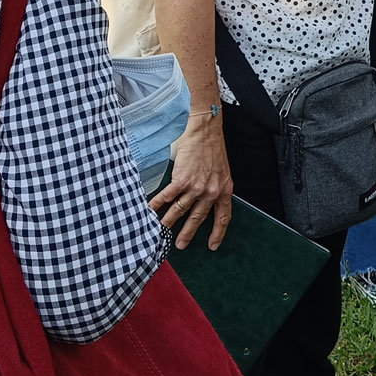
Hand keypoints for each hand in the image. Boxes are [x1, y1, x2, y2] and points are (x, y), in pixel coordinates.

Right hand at [149, 110, 232, 249]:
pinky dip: (158, 205)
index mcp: (224, 189)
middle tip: (180, 245)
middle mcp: (211, 192)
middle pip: (198, 218)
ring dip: (170, 222)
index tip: (212, 245)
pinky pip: (168, 197)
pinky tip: (151, 210)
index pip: (223, 217)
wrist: (205, 129)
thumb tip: (202, 197)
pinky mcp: (182, 180)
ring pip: (181, 211)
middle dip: (188, 233)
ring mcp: (196, 187)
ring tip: (162, 231)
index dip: (218, 233)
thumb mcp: (220, 169)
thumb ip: (213, 185)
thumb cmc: (212, 145)